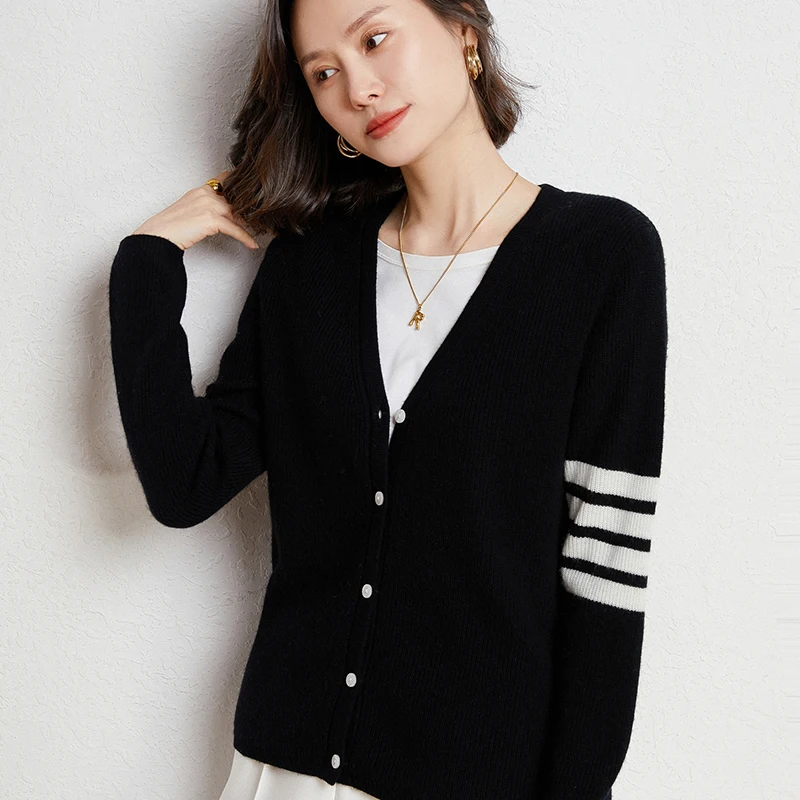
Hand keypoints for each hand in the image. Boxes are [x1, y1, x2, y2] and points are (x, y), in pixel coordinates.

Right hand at [130, 170, 259, 251]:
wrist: (157, 237)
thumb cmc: (170, 229)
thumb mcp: (188, 213)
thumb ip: (205, 211)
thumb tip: (219, 220)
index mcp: (200, 191)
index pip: (226, 181)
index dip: (241, 185)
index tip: (256, 191)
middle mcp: (205, 194)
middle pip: (236, 198)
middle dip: (253, 207)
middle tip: (268, 214)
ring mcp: (208, 205)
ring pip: (238, 212)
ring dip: (253, 223)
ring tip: (266, 229)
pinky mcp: (210, 219)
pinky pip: (235, 229)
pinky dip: (246, 238)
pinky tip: (252, 245)